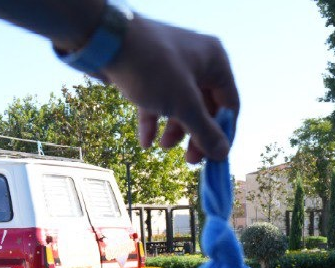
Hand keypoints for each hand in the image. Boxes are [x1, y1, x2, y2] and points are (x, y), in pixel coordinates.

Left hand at [102, 15, 238, 162]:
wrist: (105, 41)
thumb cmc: (152, 67)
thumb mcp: (184, 105)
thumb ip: (205, 131)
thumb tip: (222, 153)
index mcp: (216, 62)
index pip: (229, 104)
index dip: (223, 133)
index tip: (214, 157)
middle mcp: (198, 61)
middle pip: (205, 107)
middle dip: (195, 134)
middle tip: (189, 160)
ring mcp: (172, 65)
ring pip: (180, 104)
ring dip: (174, 130)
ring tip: (162, 147)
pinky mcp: (149, 70)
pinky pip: (158, 99)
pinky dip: (154, 119)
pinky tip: (145, 141)